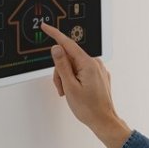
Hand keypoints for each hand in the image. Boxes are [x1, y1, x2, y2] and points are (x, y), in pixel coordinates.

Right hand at [41, 22, 130, 147]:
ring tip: (68, 93)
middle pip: (69, 59)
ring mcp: (98, 69)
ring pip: (74, 66)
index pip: (68, 44)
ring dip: (67, 78)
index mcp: (88, 64)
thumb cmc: (88, 108)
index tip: (46, 27)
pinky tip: (76, 92)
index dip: (55, 35)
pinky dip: (74, 79)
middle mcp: (95, 63)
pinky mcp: (99, 75)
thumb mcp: (69, 86)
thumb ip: (62, 65)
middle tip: (61, 88)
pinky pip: (82, 72)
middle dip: (60, 72)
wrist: (103, 120)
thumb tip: (57, 48)